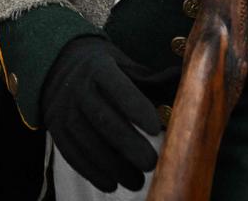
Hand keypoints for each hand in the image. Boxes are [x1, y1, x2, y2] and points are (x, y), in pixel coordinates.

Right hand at [40, 36, 160, 192]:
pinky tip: (111, 184)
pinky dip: (91, 171)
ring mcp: (63, 107)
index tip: (156, 128)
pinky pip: (71, 152)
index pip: (117, 87)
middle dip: (128, 145)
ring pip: (87, 140)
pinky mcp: (54, 126)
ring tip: (136, 182)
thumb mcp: (125, 65)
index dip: (135, 108)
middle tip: (151, 164)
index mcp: (99, 67)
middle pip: (103, 118)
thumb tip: (192, 89)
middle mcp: (77, 86)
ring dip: (112, 165)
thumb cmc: (105, 69)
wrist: (59, 64)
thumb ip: (152, 81)